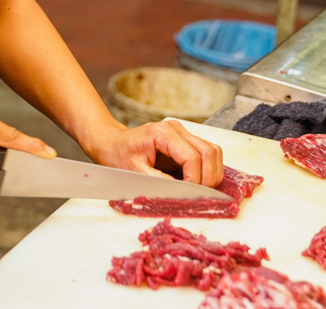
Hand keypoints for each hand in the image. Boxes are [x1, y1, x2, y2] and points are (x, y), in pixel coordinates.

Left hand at [85, 119, 223, 186]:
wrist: (112, 144)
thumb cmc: (119, 156)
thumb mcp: (135, 171)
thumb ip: (158, 181)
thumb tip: (182, 192)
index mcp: (162, 133)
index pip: (192, 157)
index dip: (195, 179)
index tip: (190, 195)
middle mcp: (176, 129)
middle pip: (209, 152)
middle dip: (208, 177)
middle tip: (200, 196)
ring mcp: (183, 133)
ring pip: (213, 151)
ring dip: (212, 173)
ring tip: (200, 190)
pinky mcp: (186, 141)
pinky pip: (207, 153)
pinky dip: (208, 169)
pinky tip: (198, 182)